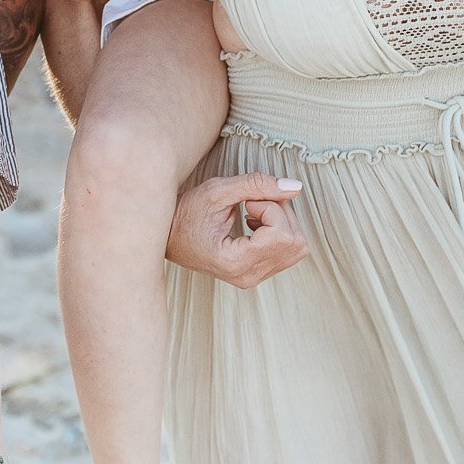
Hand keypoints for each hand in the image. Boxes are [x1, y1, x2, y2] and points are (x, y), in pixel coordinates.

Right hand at [161, 173, 306, 288]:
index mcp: (234, 262)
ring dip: (281, 222)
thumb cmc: (185, 213)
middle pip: (295, 242)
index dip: (271, 208)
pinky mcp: (256, 273)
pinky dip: (278, 231)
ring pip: (297, 248)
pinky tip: (254, 225)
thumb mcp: (217, 191)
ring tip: (253, 214)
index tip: (246, 201)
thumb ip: (256, 185)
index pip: (282, 235)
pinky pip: (288, 252)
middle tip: (252, 203)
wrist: (167, 235)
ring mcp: (252, 278)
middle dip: (280, 213)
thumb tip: (295, 187)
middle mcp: (247, 276)